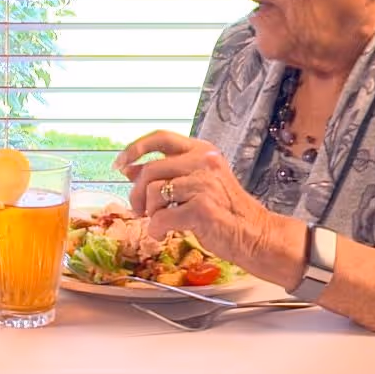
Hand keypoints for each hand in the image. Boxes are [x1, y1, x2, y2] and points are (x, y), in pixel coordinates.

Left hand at [112, 131, 302, 286]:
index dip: (135, 148)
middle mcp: (203, 161)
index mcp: (201, 151)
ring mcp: (204, 183)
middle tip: (139, 210)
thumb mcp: (195, 184)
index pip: (161, 137)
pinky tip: (164, 234)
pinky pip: (161, 216)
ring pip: (154, 192)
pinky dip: (157, 229)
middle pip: (150, 170)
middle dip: (137, 194)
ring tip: (160, 222)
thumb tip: (129, 168)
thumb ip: (166, 174)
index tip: (119, 164)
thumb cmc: (224, 211)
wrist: (255, 235)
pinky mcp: (202, 207)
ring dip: (149, 213)